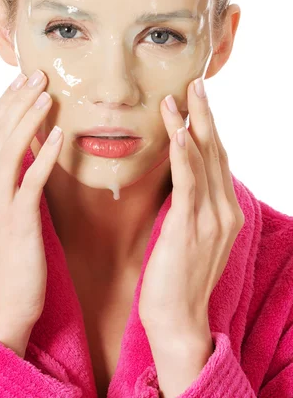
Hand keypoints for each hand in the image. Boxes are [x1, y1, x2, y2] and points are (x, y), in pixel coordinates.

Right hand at [0, 69, 62, 352]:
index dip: (1, 107)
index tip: (17, 84)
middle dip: (16, 102)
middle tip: (36, 75)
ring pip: (11, 150)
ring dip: (29, 119)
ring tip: (46, 94)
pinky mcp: (19, 220)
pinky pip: (32, 179)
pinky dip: (44, 155)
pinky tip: (58, 134)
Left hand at [138, 77, 244, 336]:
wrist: (177, 319)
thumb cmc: (177, 276)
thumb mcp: (190, 233)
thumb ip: (190, 203)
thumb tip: (177, 174)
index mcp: (225, 210)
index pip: (217, 158)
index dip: (208, 126)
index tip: (196, 99)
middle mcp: (224, 210)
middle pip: (216, 151)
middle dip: (205, 115)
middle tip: (196, 82)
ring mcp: (211, 219)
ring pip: (204, 160)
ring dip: (193, 124)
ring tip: (183, 94)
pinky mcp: (190, 228)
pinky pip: (188, 184)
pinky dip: (185, 155)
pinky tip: (179, 132)